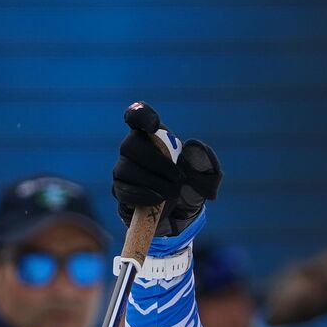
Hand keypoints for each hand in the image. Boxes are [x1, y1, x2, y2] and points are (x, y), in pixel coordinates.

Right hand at [112, 102, 221, 236]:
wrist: (182, 212)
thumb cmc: (192, 185)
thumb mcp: (207, 174)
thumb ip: (205, 160)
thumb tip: (193, 145)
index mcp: (156, 135)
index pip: (139, 115)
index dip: (142, 116)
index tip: (153, 126)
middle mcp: (134, 147)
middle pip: (131, 145)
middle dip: (158, 163)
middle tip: (179, 177)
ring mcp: (123, 168)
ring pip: (127, 170)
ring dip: (155, 182)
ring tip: (173, 192)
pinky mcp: (120, 189)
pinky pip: (124, 190)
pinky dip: (143, 195)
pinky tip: (158, 199)